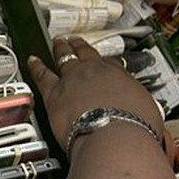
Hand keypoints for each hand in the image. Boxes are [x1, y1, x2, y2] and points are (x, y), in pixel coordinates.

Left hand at [27, 37, 163, 150]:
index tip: (104, 63)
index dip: (106, 63)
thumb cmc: (132, 130)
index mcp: (119, 77)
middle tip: (77, 41)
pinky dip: (36, 67)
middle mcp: (95, 73)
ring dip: (61, 48)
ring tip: (58, 42)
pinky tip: (32, 61)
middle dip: (81, 46)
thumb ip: (139, 111)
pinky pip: (42, 75)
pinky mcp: (55, 93)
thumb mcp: (147, 115)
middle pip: (86, 54)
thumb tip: (145, 117)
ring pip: (64, 58)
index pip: (111, 64)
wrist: (113, 138)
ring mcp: (73, 80)